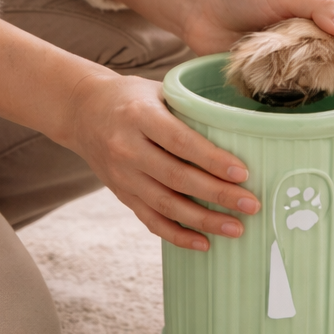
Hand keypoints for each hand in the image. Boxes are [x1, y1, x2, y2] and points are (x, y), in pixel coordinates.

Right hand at [68, 72, 258, 249]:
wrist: (81, 111)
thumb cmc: (131, 97)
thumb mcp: (158, 90)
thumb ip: (192, 107)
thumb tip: (243, 124)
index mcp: (140, 116)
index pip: (180, 142)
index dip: (212, 159)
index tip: (243, 173)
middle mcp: (127, 148)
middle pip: (177, 178)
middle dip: (218, 194)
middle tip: (252, 205)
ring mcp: (122, 175)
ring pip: (165, 205)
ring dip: (203, 220)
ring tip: (236, 228)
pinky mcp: (121, 194)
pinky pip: (150, 220)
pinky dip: (177, 235)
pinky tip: (204, 243)